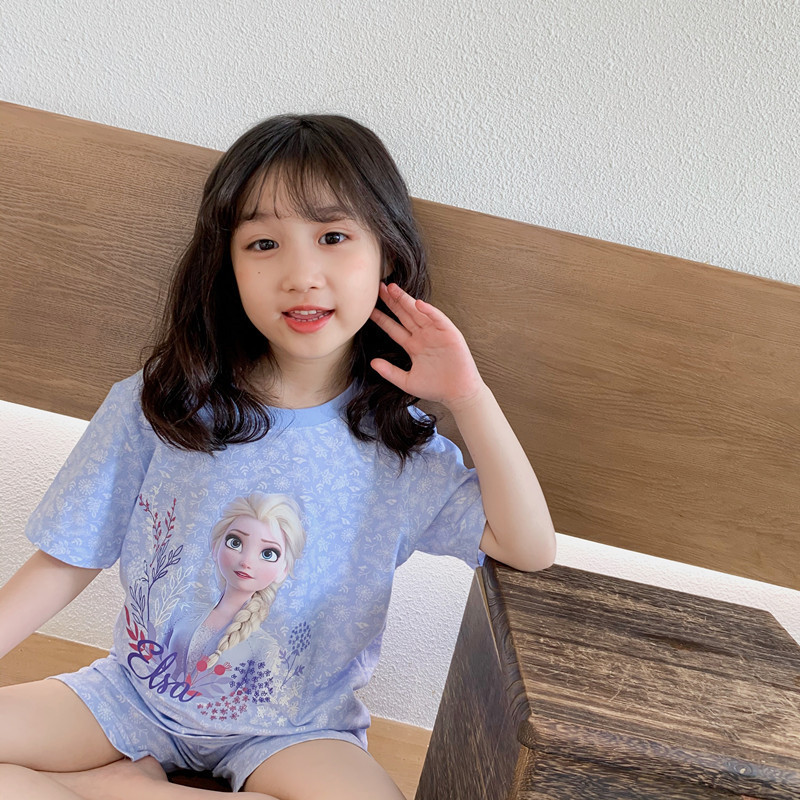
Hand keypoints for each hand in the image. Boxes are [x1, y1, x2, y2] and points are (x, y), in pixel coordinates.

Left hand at [369, 283, 484, 410]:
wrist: (458, 394)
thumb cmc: (435, 388)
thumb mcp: (407, 381)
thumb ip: (389, 372)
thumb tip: (372, 363)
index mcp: (413, 346)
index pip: (394, 328)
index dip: (382, 318)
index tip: (369, 309)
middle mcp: (423, 337)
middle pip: (404, 315)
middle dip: (392, 302)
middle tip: (379, 288)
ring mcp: (436, 334)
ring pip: (418, 313)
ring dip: (406, 301)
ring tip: (393, 289)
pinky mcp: (450, 334)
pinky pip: (438, 319)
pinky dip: (429, 311)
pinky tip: (418, 303)